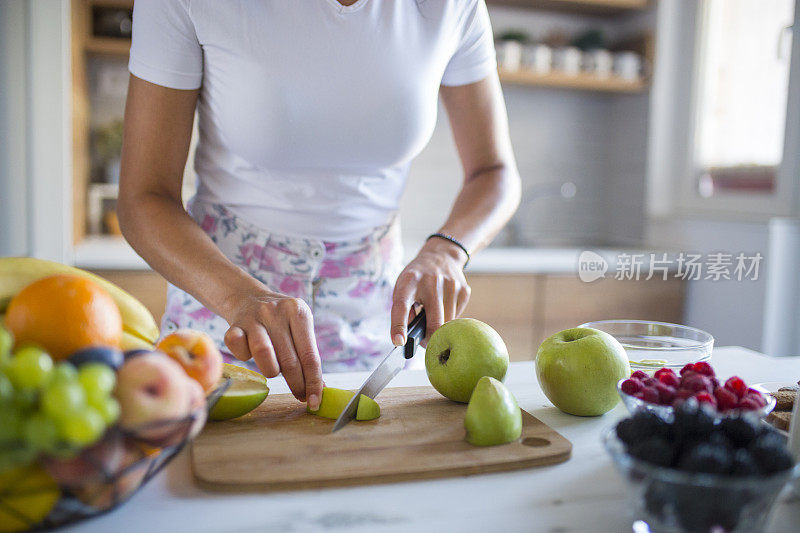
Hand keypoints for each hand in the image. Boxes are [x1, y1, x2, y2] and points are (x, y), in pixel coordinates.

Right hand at [220, 289, 322, 409]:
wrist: (249, 298)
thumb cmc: (280, 321)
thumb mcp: (298, 329)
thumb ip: (308, 356)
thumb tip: (320, 390)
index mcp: (299, 311)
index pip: (310, 356)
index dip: (313, 382)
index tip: (315, 401)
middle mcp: (277, 311)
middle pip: (290, 359)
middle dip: (296, 384)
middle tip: (300, 395)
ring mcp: (253, 317)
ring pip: (264, 354)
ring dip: (271, 371)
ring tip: (274, 370)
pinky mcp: (234, 326)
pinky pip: (238, 350)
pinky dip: (244, 358)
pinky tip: (249, 354)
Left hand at [390, 238, 470, 345]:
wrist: (441, 256)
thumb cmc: (417, 278)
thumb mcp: (403, 287)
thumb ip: (402, 310)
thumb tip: (409, 336)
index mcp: (410, 281)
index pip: (402, 306)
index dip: (399, 325)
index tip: (399, 342)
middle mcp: (431, 282)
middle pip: (434, 322)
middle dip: (429, 339)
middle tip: (424, 343)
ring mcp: (450, 285)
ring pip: (447, 323)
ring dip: (439, 328)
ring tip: (432, 318)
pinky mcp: (463, 290)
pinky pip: (457, 317)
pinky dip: (448, 319)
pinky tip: (443, 308)